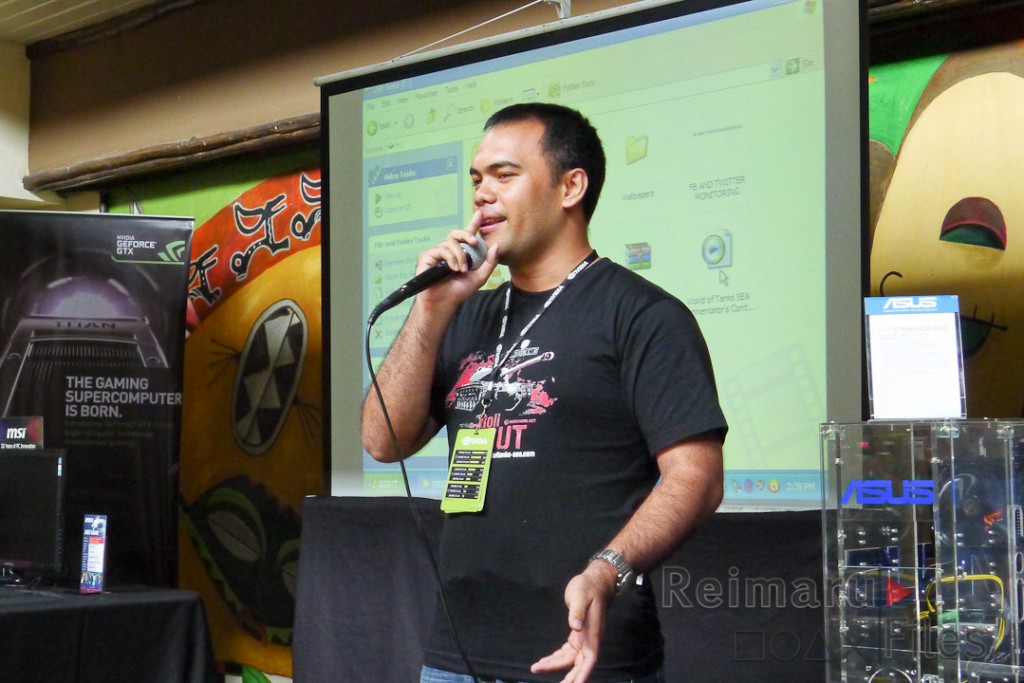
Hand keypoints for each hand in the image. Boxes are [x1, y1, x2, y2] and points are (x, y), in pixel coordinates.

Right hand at [414, 210, 497, 307]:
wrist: (444, 303)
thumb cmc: (459, 292)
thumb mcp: (479, 277)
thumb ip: (489, 263)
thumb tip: (496, 246)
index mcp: (460, 253)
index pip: (467, 235)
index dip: (474, 223)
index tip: (481, 213)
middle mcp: (448, 251)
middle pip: (457, 233)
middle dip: (467, 234)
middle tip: (475, 242)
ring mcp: (437, 253)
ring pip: (450, 243)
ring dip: (460, 256)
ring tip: (462, 270)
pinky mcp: (427, 257)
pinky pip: (440, 250)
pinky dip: (450, 258)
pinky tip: (453, 269)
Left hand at [530, 561, 616, 682]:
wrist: (596, 581)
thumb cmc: (588, 587)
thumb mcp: (581, 595)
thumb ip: (578, 611)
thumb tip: (574, 627)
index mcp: (592, 634)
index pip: (589, 660)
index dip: (583, 674)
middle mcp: (589, 640)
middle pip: (578, 664)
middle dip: (567, 677)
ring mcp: (583, 639)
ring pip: (570, 659)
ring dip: (555, 666)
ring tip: (536, 669)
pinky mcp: (577, 635)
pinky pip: (567, 652)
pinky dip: (556, 658)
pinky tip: (544, 661)